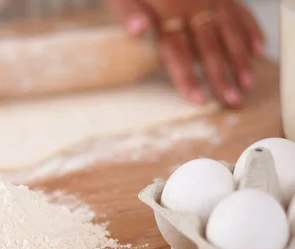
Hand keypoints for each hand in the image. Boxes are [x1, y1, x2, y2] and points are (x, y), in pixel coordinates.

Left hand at [109, 0, 264, 107]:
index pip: (178, 49)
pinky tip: (258, 48)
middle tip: (231, 100)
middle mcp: (194, 3)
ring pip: (229, 31)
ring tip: (246, 83)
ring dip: (240, 59)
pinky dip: (250, 29)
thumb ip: (128, 12)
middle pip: (209, 45)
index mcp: (167, 8)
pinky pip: (240, 11)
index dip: (188, 75)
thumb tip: (137, 31)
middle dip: (221, 75)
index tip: (198, 99)